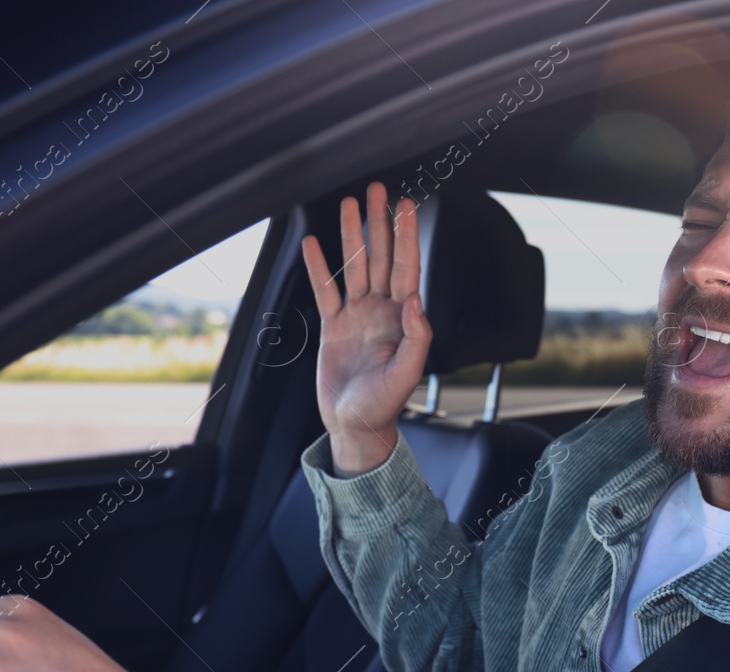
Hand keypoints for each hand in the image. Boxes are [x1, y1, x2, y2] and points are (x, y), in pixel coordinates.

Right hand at [301, 180, 431, 475]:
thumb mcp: (407, 374)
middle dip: (379, 223)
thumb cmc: (384, 405)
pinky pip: (325, 291)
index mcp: (402, 318)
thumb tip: (416, 301)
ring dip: (352, 235)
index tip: (405, 206)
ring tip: (348, 203)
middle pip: (381, 257)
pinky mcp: (334, 327)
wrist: (355, 425)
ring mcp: (357, 316)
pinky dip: (318, 267)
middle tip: (378, 189)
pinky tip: (313, 244)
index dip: (406, 236)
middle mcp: (381, 310)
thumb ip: (416, 338)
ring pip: (354, 266)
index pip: (406, 267)